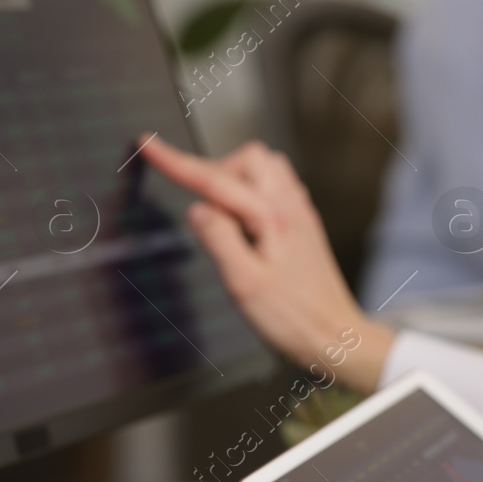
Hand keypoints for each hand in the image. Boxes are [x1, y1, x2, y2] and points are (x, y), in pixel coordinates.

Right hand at [140, 135, 394, 392]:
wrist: (335, 336)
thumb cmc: (292, 318)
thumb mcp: (244, 284)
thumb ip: (218, 239)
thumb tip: (198, 209)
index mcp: (272, 217)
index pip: (213, 181)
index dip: (175, 162)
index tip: (147, 144)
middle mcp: (290, 206)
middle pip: (246, 158)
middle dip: (215, 171)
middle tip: (200, 206)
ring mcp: (300, 213)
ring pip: (265, 167)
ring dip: (237, 178)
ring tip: (222, 214)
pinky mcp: (304, 225)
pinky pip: (277, 187)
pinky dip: (254, 191)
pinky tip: (246, 221)